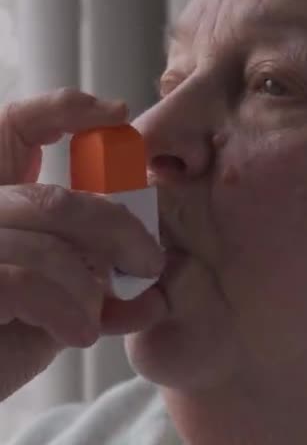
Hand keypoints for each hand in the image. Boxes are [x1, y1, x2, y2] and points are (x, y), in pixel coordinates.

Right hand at [0, 89, 165, 401]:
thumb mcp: (57, 309)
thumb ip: (96, 284)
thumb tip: (154, 284)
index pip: (13, 127)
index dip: (62, 109)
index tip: (118, 114)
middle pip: (53, 197)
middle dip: (114, 230)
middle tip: (150, 262)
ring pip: (45, 242)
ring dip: (87, 287)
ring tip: (94, 319)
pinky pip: (24, 279)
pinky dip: (66, 310)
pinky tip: (78, 334)